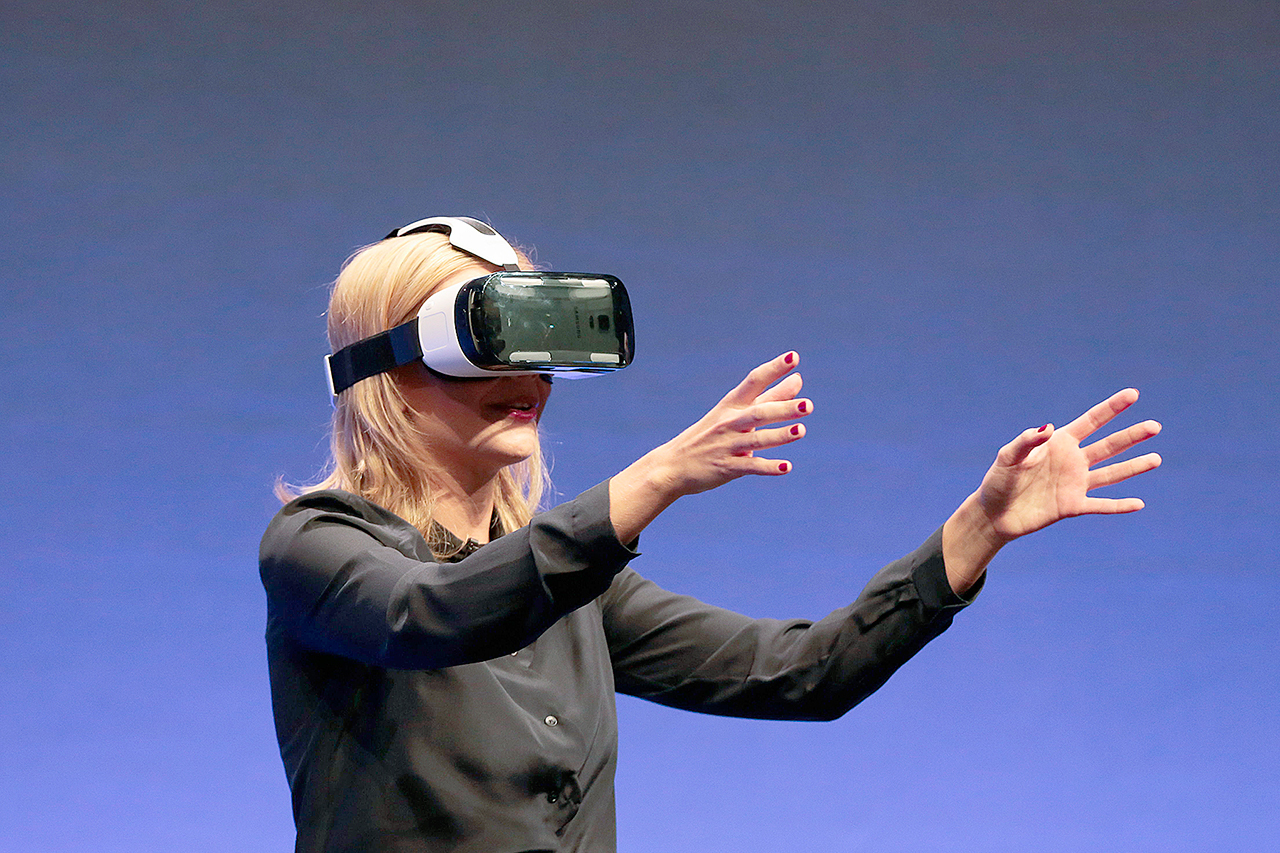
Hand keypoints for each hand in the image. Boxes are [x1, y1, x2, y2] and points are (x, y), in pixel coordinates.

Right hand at [609, 352, 811, 541]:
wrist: (671, 466)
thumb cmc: (710, 436)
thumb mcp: (735, 414)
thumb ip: (770, 399)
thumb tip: (798, 382)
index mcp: (731, 405)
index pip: (754, 382)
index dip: (773, 369)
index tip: (793, 357)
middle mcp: (729, 423)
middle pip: (759, 413)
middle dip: (783, 408)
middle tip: (808, 405)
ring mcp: (727, 445)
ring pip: (757, 440)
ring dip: (779, 435)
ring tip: (801, 430)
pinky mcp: (727, 468)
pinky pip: (750, 467)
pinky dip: (768, 467)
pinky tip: (787, 467)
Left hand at [943, 389, 1161, 593]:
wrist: (993, 514)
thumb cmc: (998, 480)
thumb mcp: (1008, 457)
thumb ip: (1026, 441)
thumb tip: (1049, 427)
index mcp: (1058, 443)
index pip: (1091, 421)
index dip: (1111, 408)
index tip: (1133, 394)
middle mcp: (1072, 461)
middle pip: (1108, 445)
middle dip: (1132, 436)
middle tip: (1155, 426)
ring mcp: (1075, 484)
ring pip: (1111, 473)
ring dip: (1133, 467)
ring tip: (1156, 458)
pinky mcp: (1072, 507)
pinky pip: (1100, 506)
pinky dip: (1118, 506)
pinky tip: (1138, 504)